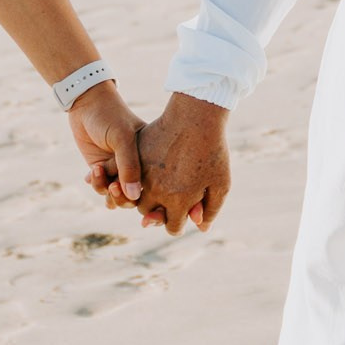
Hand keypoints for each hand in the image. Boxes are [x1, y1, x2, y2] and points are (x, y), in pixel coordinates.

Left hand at [67, 81, 145, 205]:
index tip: (130, 193)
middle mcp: (136, 165)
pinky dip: (97, 184)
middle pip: (134, 197)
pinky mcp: (102, 168)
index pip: (152, 186)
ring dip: (106, 191)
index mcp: (149, 157)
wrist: (85, 103)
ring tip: (97, 172)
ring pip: (116, 195)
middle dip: (122, 198)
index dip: (143, 196)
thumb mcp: (122, 138)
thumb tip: (134, 196)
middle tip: (112, 186)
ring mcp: (118, 168)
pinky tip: (92, 171)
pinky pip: (102, 187)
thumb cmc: (109, 115)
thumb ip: (129, 166)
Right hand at [133, 94, 231, 234]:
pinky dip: (127, 178)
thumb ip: (210, 210)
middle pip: (148, 214)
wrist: (196, 116)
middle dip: (157, 211)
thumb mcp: (221, 183)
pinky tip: (139, 175)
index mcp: (178, 201)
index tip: (183, 215)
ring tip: (154, 188)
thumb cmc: (213, 151)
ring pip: (134, 197)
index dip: (178, 224)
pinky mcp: (135, 155)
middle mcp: (156, 190)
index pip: (172, 227)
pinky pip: (123, 174)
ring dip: (143, 196)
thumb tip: (200, 228)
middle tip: (166, 201)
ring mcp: (143, 172)